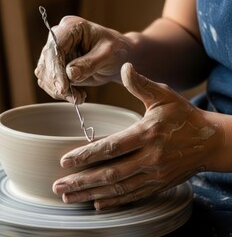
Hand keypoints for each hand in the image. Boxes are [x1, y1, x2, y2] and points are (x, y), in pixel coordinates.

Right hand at [34, 16, 131, 103]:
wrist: (119, 58)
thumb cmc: (117, 51)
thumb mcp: (108, 55)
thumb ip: (89, 64)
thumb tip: (70, 73)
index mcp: (71, 27)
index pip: (55, 49)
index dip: (56, 70)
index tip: (63, 88)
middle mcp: (58, 37)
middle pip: (46, 63)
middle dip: (58, 84)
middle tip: (75, 97)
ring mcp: (54, 53)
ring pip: (44, 76)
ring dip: (59, 91)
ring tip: (79, 97)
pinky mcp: (54, 67)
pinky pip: (49, 83)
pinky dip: (61, 93)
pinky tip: (77, 95)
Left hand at [52, 63, 222, 209]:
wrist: (213, 142)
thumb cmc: (185, 117)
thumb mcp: (165, 96)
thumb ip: (141, 84)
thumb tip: (125, 67)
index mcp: (147, 134)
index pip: (111, 147)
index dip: (86, 155)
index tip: (65, 161)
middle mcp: (150, 158)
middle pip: (110, 173)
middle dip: (81, 181)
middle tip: (58, 186)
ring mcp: (154, 175)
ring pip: (118, 189)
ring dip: (91, 194)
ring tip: (69, 197)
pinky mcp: (158, 185)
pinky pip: (133, 196)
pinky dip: (113, 202)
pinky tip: (96, 204)